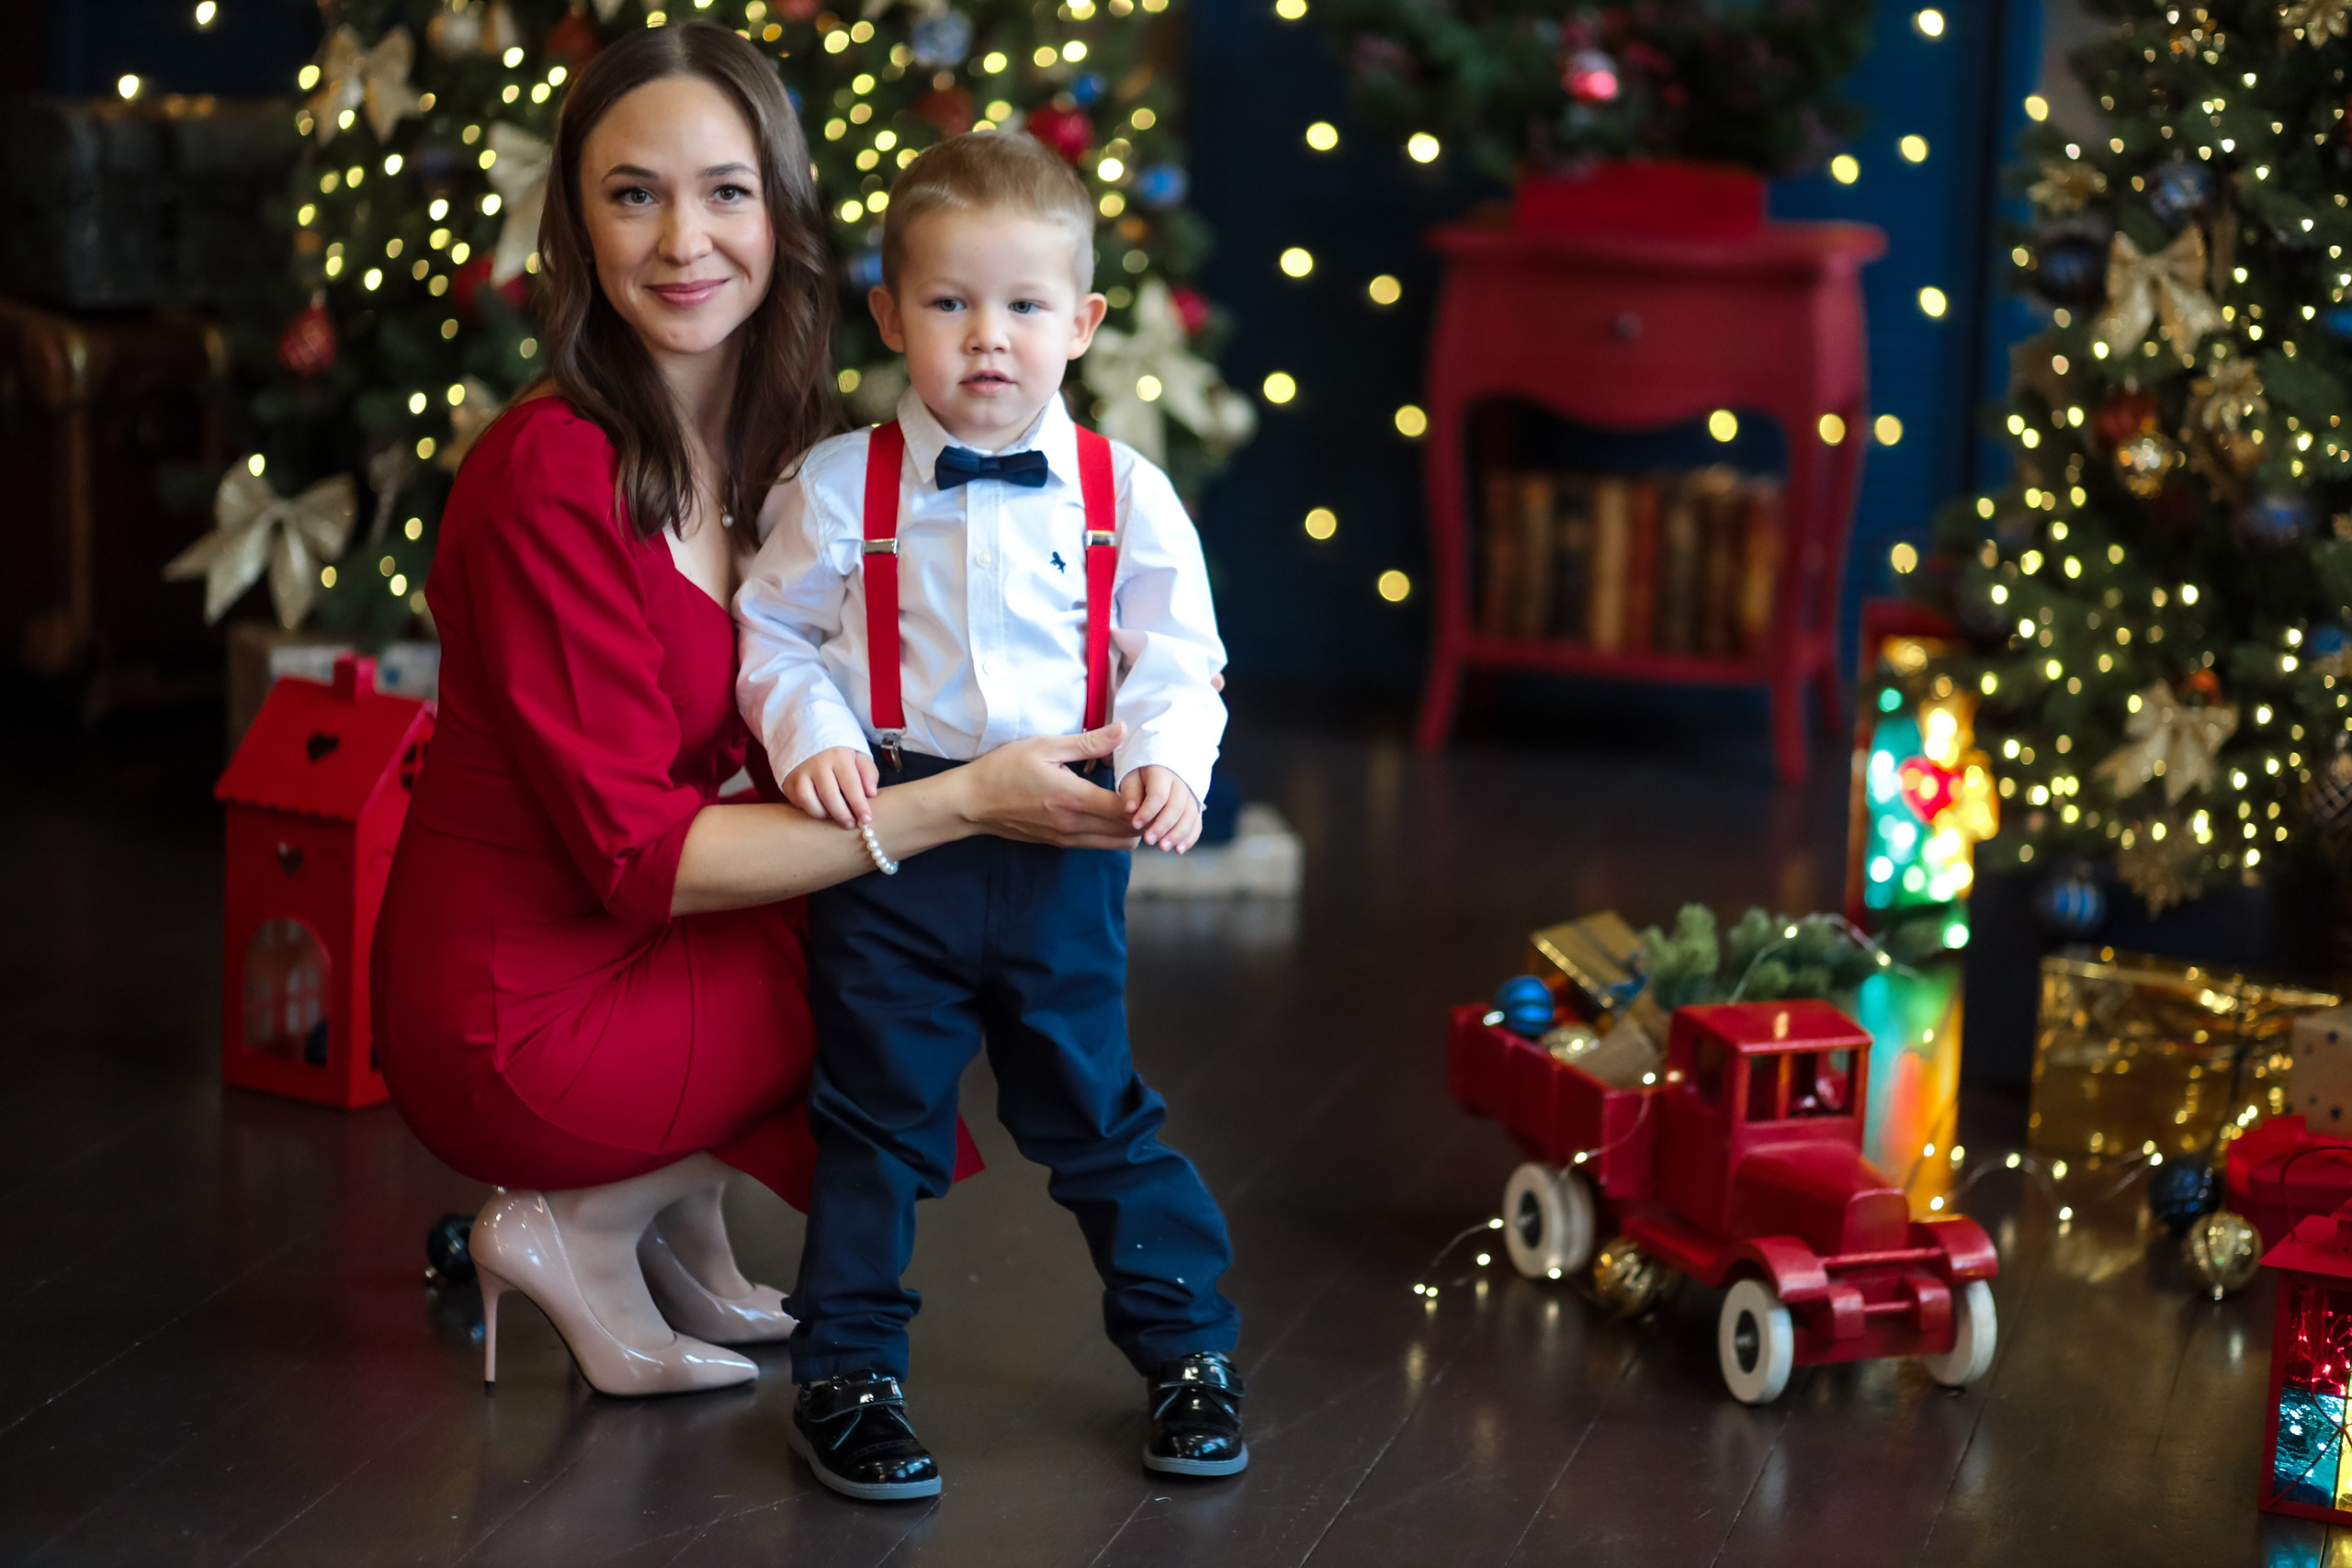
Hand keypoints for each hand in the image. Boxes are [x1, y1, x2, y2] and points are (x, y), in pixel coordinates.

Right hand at [781, 746, 877, 829]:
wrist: (809, 736)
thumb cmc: (839, 752)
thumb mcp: (858, 755)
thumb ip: (868, 772)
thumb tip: (871, 793)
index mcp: (838, 755)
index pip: (851, 784)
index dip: (859, 805)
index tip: (866, 820)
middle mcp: (817, 763)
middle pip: (829, 795)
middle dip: (842, 814)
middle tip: (850, 824)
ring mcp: (800, 772)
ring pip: (808, 800)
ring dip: (823, 814)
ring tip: (834, 816)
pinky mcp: (788, 781)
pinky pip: (797, 801)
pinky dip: (809, 809)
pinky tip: (820, 809)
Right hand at [959, 724, 1140, 848]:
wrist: (972, 802)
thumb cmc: (1005, 769)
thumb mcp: (1045, 746)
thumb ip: (1088, 743)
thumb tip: (1122, 731)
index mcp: (1073, 799)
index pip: (1127, 811)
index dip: (1144, 800)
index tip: (1145, 781)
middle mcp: (1073, 825)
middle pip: (1128, 833)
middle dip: (1143, 816)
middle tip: (1143, 792)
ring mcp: (1066, 839)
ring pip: (1116, 844)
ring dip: (1129, 827)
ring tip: (1129, 802)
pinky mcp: (1059, 844)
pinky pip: (1098, 844)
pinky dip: (1112, 832)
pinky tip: (1108, 811)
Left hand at [1118, 765, 1201, 853]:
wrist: (1158, 771)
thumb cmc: (1140, 777)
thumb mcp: (1130, 778)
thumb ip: (1130, 793)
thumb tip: (1130, 809)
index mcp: (1162, 773)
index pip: (1159, 794)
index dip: (1148, 811)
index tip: (1135, 824)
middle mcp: (1180, 784)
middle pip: (1177, 807)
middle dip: (1162, 826)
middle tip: (1149, 841)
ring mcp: (1190, 796)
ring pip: (1190, 816)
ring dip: (1177, 835)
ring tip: (1162, 847)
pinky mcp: (1195, 808)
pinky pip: (1197, 823)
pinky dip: (1189, 838)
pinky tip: (1178, 850)